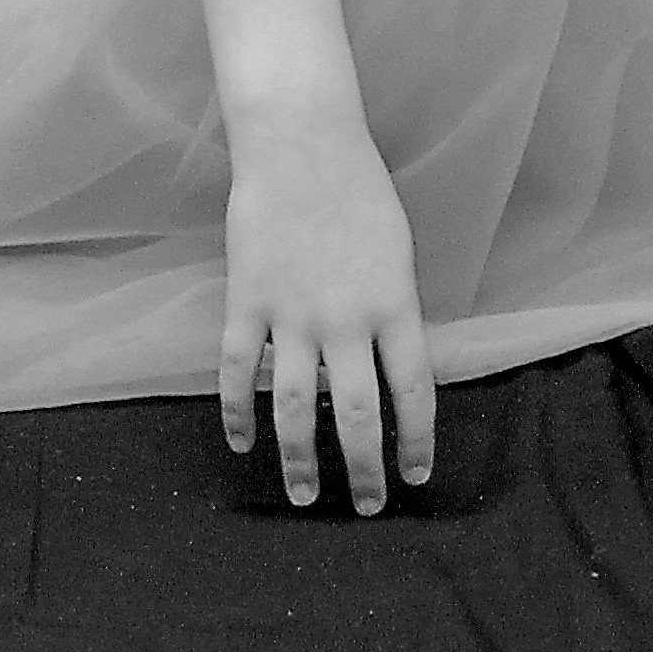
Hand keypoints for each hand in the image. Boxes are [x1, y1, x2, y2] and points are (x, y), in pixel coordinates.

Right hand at [220, 108, 434, 513]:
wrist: (302, 145)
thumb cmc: (360, 192)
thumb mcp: (399, 252)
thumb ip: (396, 312)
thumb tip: (391, 367)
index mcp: (395, 305)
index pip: (413, 393)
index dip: (416, 441)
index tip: (416, 475)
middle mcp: (345, 320)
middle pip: (355, 414)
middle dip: (363, 469)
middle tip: (369, 506)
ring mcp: (291, 314)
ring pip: (293, 407)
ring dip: (300, 459)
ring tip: (305, 496)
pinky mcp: (246, 302)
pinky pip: (238, 372)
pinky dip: (236, 413)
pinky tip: (241, 443)